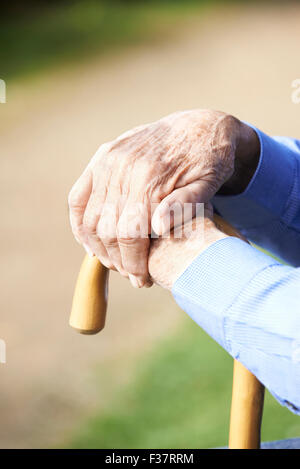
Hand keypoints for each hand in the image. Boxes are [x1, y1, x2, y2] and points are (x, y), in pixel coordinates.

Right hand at [68, 109, 258, 287]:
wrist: (200, 126)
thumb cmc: (209, 161)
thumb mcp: (208, 184)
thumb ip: (184, 206)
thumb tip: (158, 229)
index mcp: (151, 177)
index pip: (129, 234)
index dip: (133, 263)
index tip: (141, 280)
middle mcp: (123, 167)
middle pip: (106, 230)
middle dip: (117, 260)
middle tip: (131, 274)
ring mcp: (108, 161)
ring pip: (89, 217)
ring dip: (98, 246)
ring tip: (114, 262)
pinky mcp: (102, 157)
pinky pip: (78, 197)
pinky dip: (79, 223)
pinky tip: (89, 241)